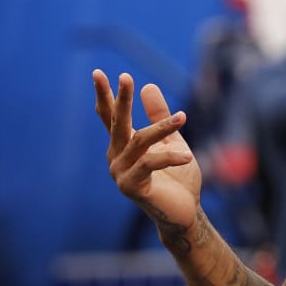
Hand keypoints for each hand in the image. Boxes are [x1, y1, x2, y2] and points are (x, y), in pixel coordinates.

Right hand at [93, 70, 200, 235]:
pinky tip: (188, 156)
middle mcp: (117, 158)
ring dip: (162, 127)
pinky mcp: (131, 188)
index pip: (111, 117)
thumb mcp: (171, 140)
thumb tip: (148, 86)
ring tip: (183, 117)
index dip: (106, 96)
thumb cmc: (177, 177)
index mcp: (123, 146)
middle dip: (121, 100)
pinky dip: (170, 157)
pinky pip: (150, 164)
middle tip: (124, 77)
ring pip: (139, 141)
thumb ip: (159, 115)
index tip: (98, 73)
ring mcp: (121, 174)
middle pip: (118, 124)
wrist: (185, 212)